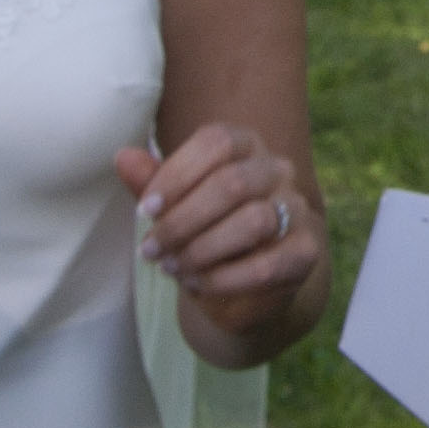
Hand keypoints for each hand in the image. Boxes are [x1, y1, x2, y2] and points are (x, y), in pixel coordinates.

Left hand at [115, 125, 323, 337]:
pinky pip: (266, 266)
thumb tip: (123, 157)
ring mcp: (297, 209)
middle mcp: (276, 170)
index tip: (145, 210)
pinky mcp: (305, 251)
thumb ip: (150, 183)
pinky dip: (223, 279)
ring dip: (202, 250)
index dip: (177, 174)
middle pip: (233, 182)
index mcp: (244, 146)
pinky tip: (198, 284)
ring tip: (172, 267)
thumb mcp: (171, 208)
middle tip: (151, 249)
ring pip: (253, 221)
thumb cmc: (200, 232)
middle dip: (182, 220)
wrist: (239, 284)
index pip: (217, 142)